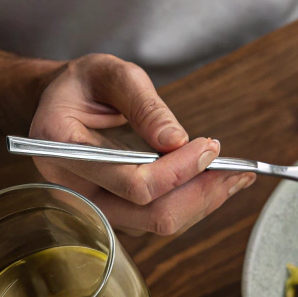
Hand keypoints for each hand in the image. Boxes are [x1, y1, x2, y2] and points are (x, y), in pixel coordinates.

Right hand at [29, 54, 254, 234]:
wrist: (62, 105)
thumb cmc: (82, 86)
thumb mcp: (109, 74)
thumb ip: (143, 104)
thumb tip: (176, 140)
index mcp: (63, 151)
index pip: (133, 182)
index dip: (178, 171)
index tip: (210, 148)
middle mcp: (76, 191)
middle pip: (152, 215)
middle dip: (200, 194)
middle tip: (235, 170)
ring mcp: (98, 209)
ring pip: (161, 223)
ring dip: (203, 201)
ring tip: (234, 175)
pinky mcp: (119, 214)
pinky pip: (161, 218)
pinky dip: (193, 202)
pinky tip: (216, 183)